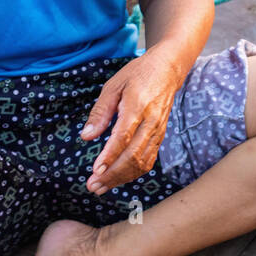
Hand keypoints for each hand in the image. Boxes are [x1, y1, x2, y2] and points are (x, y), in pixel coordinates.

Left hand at [80, 50, 184, 194]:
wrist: (168, 69)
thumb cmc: (138, 74)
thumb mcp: (113, 86)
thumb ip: (100, 112)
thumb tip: (86, 136)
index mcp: (137, 105)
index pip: (123, 136)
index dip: (109, 156)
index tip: (95, 170)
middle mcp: (151, 121)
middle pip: (133, 155)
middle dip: (112, 174)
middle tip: (93, 186)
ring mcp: (158, 130)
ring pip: (142, 162)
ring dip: (121, 178)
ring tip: (101, 187)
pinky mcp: (160, 136)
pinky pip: (149, 160)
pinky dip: (133, 173)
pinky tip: (119, 178)